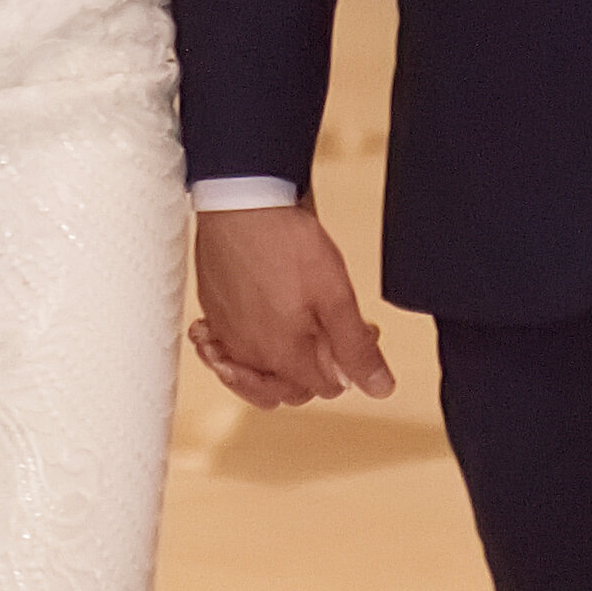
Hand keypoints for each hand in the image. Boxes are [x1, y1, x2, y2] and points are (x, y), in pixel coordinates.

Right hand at [191, 206, 394, 409]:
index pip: (324, 388)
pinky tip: (260, 323)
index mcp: (284, 357)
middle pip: (287, 388)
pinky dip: (245, 345)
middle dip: (314, 370)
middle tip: (331, 334)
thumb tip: (379, 386)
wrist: (239, 202)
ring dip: (279, 365)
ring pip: (254, 373)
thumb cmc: (283, 243)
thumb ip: (356, 347)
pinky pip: (227, 346)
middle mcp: (248, 354)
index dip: (349, 367)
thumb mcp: (336, 295)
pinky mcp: (213, 311)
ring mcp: (225, 334)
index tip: (358, 334)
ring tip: (298, 338)